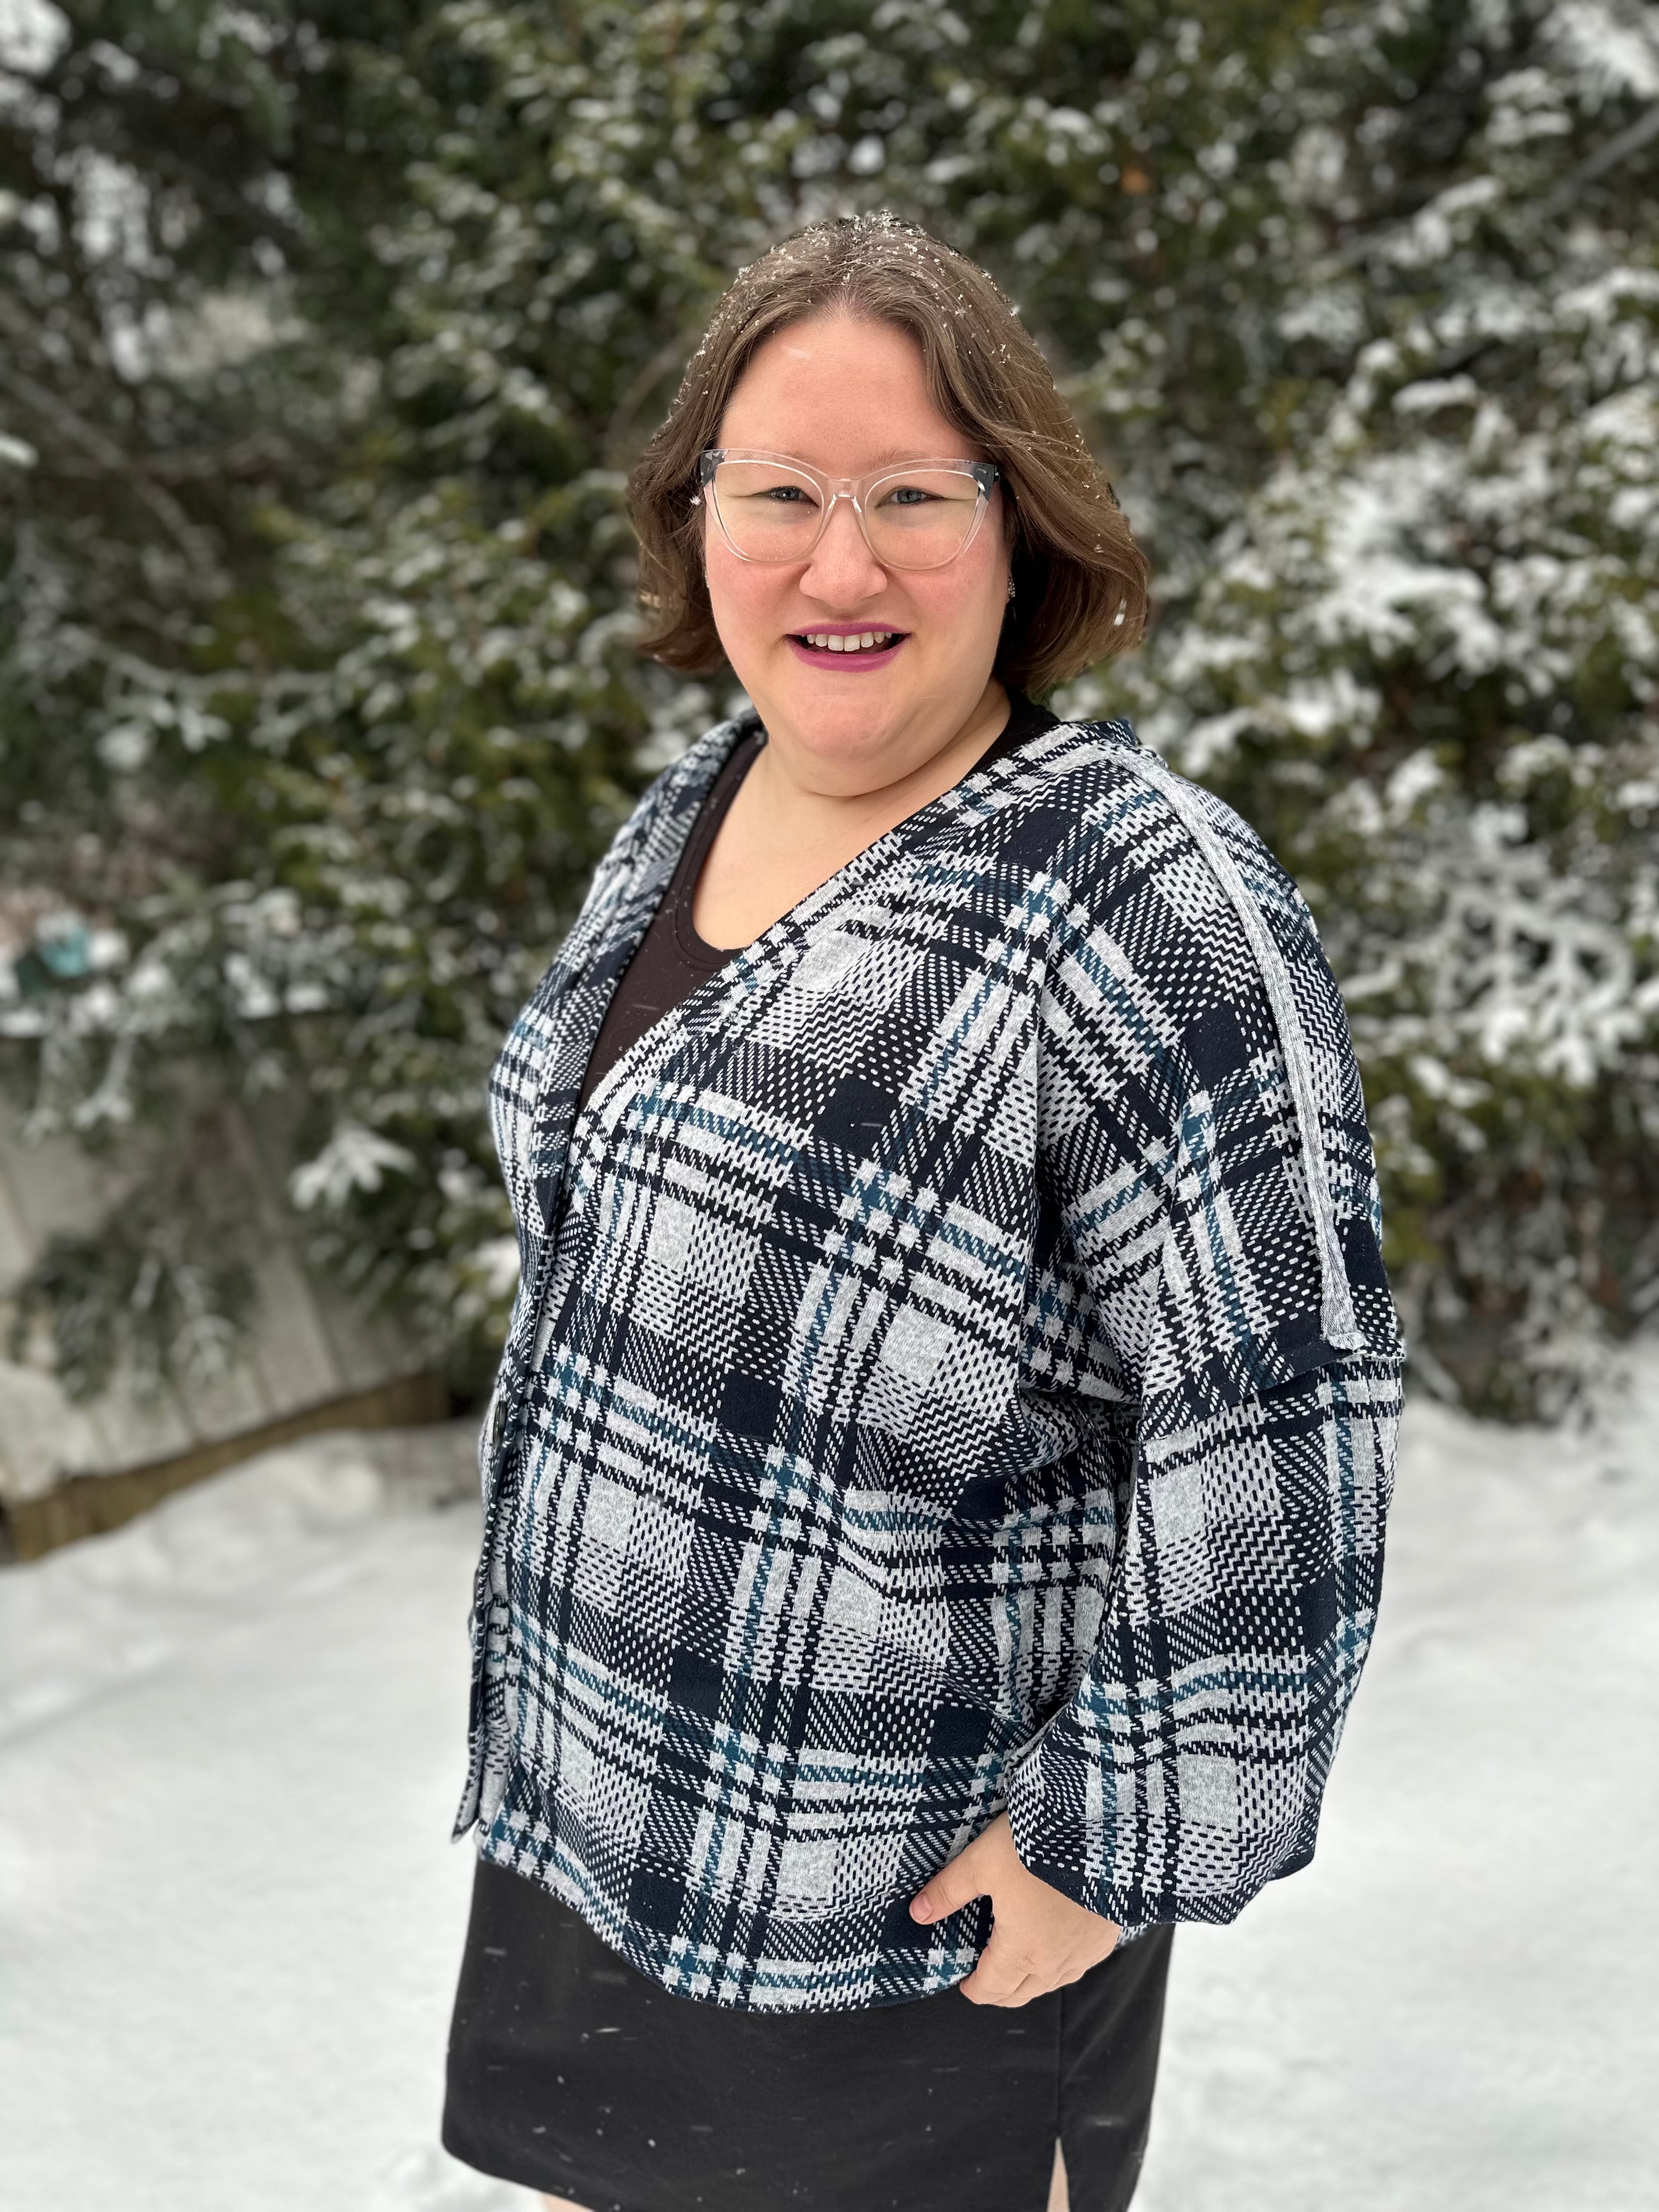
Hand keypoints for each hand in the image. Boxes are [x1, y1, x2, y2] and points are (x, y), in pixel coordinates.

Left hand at [909, 1811, 1119, 2006]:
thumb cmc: (1035, 1848)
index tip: (965, 1984)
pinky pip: (1080, 1964)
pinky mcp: (1106, 1936)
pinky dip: (1063, 1964)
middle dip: (1000, 1991)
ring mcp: (1084, 1951)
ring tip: (1018, 1965)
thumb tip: (917, 1913)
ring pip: (1052, 1982)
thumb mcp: (980, 1862)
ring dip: (1031, 1981)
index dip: (974, 1990)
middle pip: (1022, 1993)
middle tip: (986, 1981)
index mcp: (1019, 1951)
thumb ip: (948, 1891)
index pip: (992, 1989)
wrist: (1100, 1834)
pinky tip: (1058, 1946)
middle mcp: (1053, 1962)